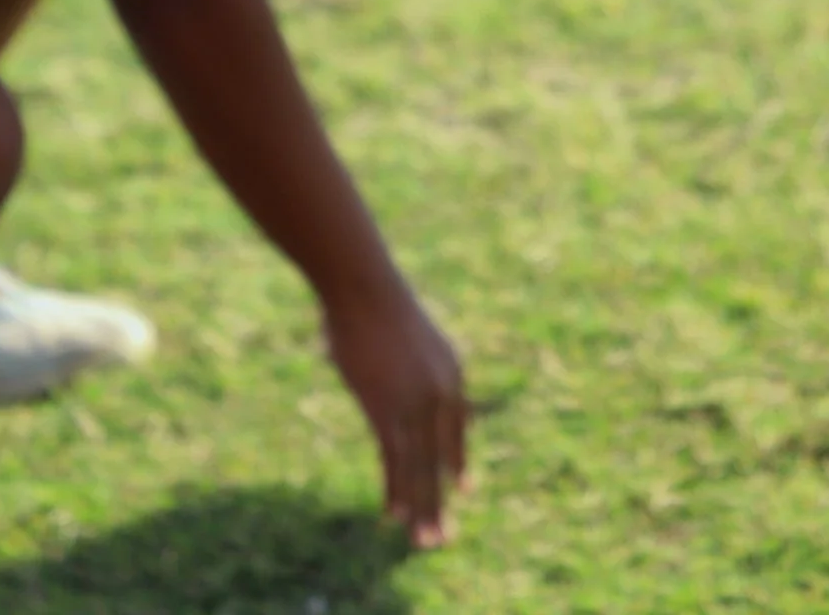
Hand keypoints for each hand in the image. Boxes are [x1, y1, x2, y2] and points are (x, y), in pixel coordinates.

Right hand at [324, 282, 468, 548]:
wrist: (364, 285)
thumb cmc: (376, 302)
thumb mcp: (407, 335)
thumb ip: (410, 362)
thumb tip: (396, 365)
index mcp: (451, 372)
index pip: (458, 428)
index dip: (458, 459)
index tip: (464, 487)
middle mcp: (441, 393)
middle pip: (443, 458)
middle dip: (442, 498)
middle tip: (445, 536)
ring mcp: (415, 404)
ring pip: (421, 468)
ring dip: (422, 509)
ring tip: (424, 542)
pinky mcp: (387, 410)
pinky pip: (395, 461)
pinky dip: (395, 490)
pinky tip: (393, 515)